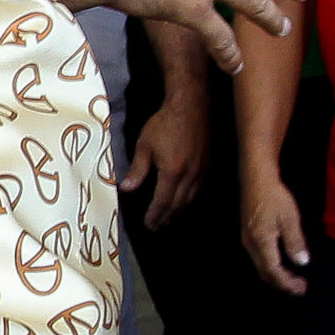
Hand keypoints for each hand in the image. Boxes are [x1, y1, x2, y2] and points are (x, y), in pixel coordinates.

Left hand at [125, 85, 207, 225]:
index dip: (155, 216)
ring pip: (190, 199)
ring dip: (178, 212)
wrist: (190, 106)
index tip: (149, 225)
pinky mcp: (207, 165)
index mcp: (172, 172)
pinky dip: (189, 200)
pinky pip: (198, 190)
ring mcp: (201, 171)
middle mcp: (189, 175)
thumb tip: (126, 189)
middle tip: (157, 227)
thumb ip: (137, 170)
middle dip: (166, 218)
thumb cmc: (164, 123)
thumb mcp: (144, 146)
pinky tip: (182, 202)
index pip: (163, 202)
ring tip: (168, 219)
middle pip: (178, 205)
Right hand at [240, 170, 311, 294]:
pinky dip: (270, 267)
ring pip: (260, 267)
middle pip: (265, 273)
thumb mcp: (290, 218)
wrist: (256, 179)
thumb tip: (301, 262)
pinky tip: (280, 264)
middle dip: (282, 284)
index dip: (287, 282)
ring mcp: (247, 240)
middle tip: (299, 288)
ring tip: (292, 279)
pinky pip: (258, 259)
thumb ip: (295, 242)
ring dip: (276, 276)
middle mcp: (251, 245)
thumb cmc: (274, 196)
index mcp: (262, 242)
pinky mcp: (247, 235)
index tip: (301, 287)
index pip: (274, 271)